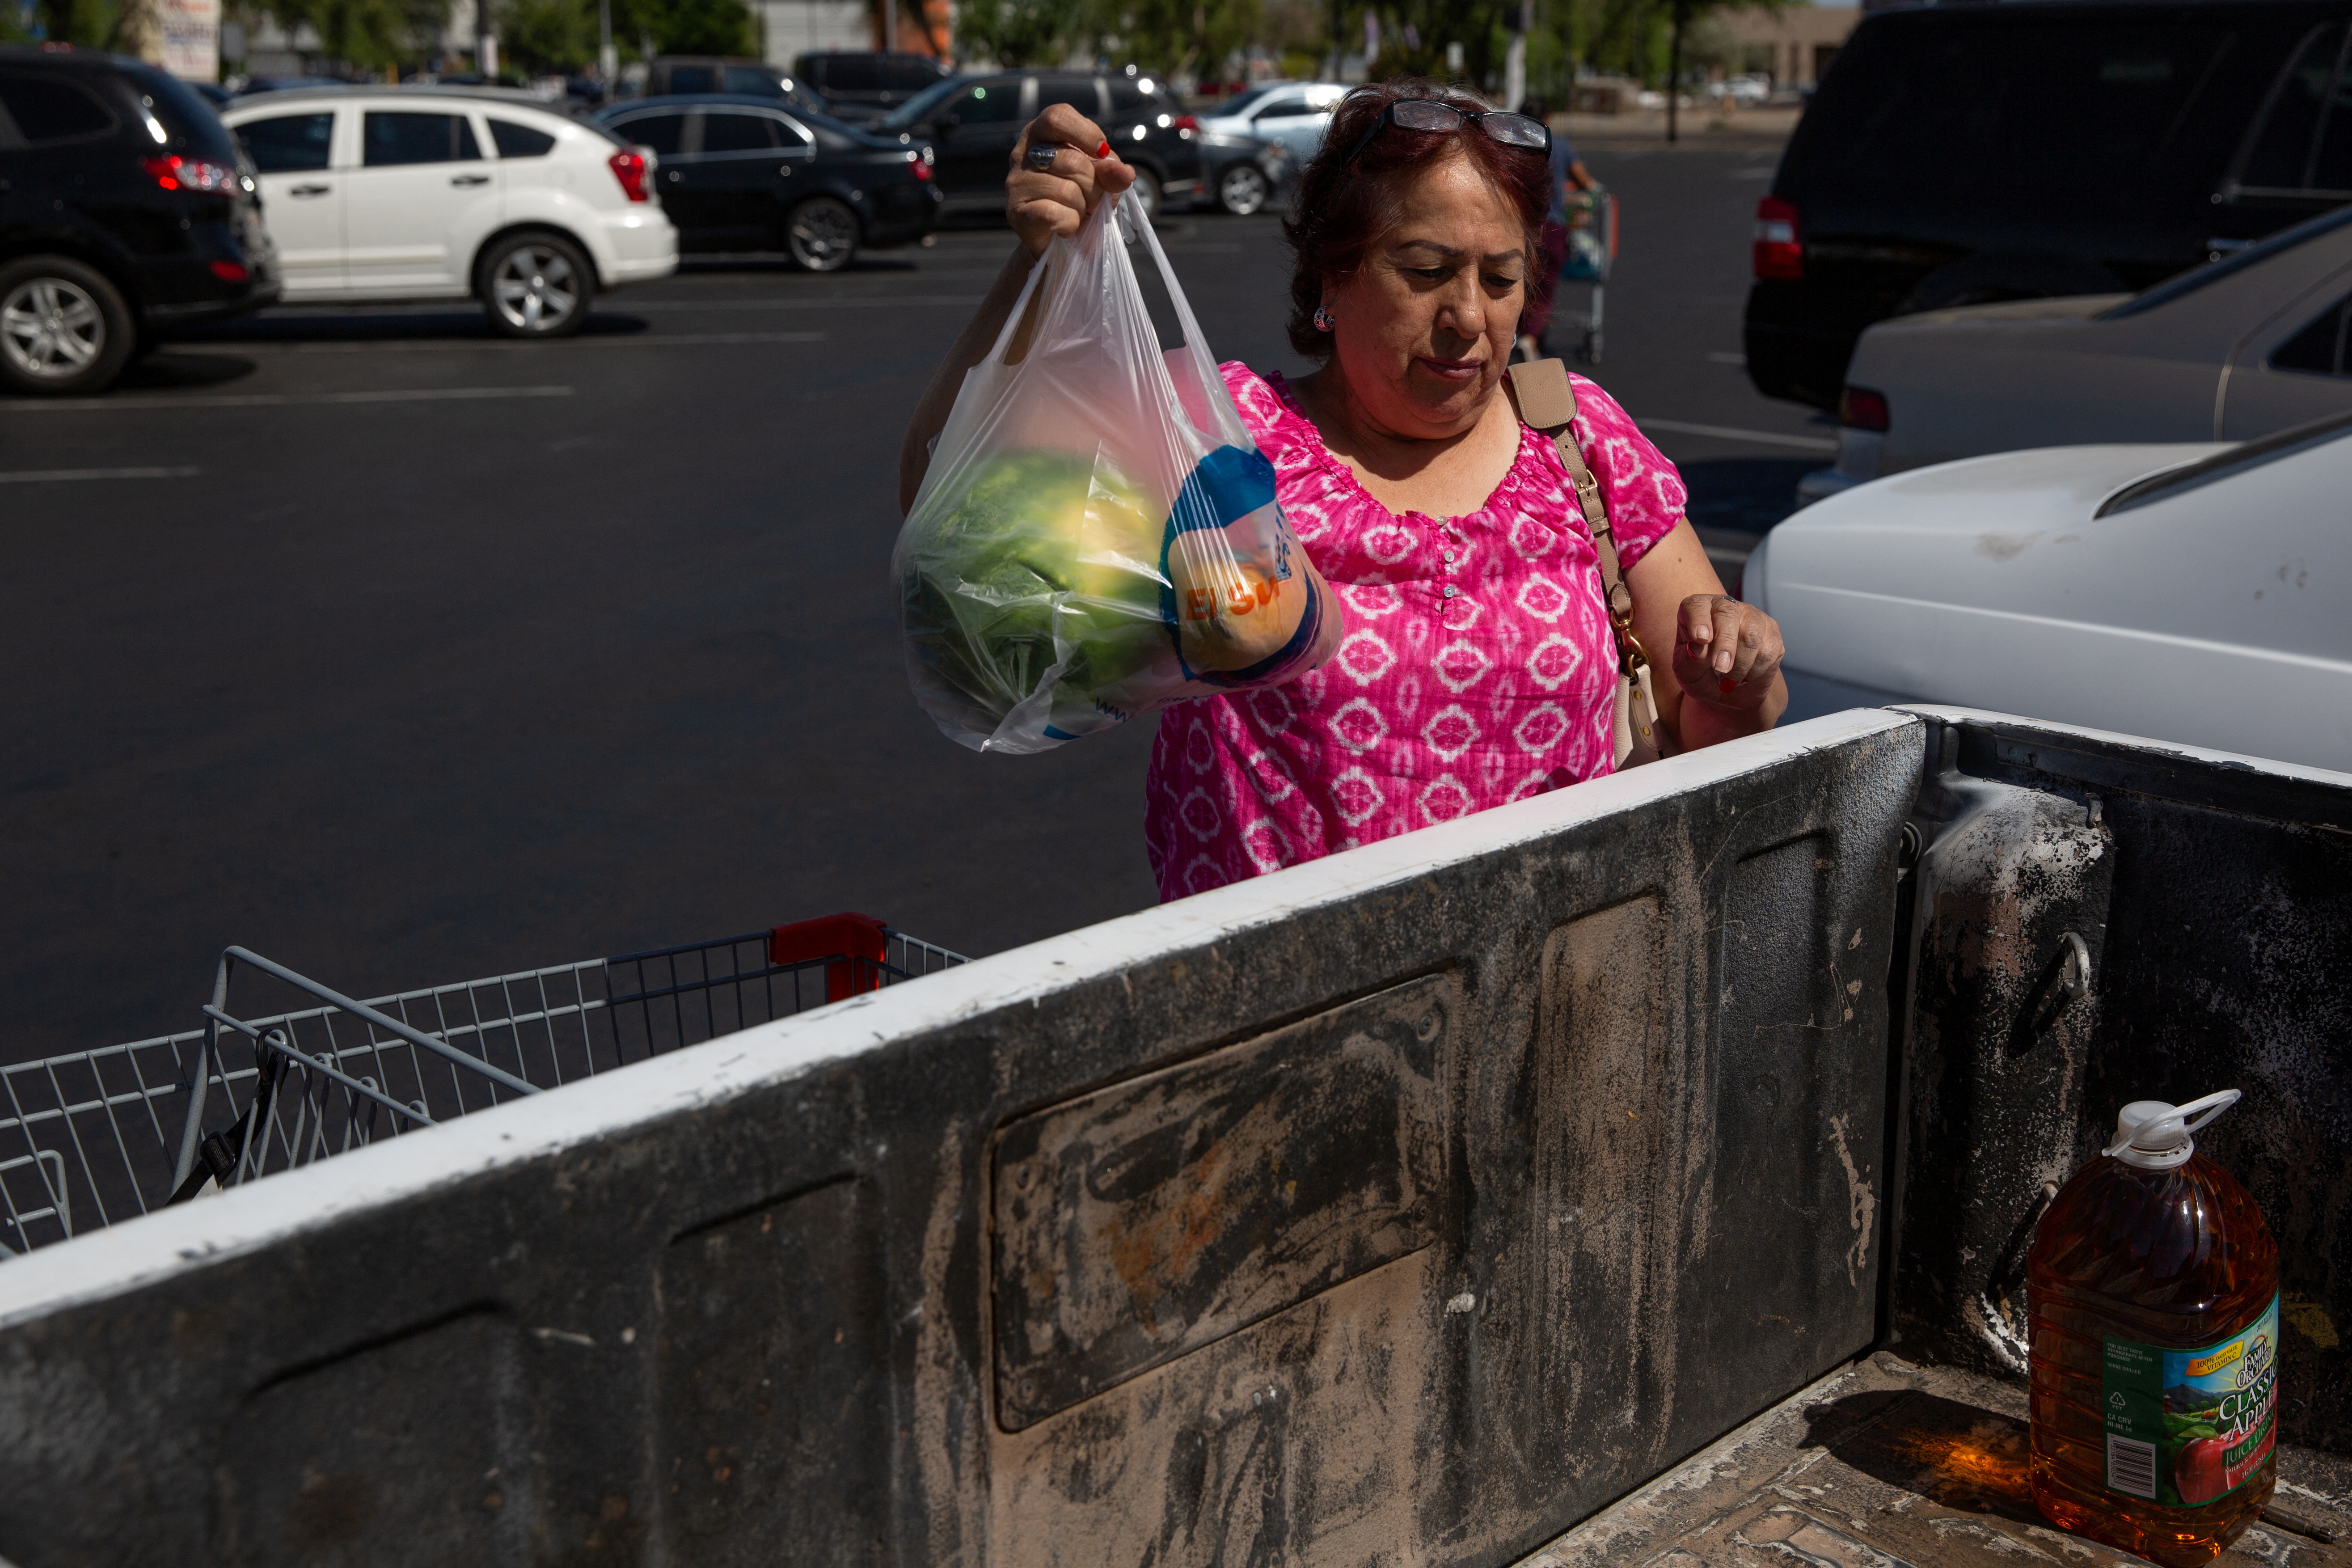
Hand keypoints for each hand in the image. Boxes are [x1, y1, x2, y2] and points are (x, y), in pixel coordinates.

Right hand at [1007, 105, 1135, 256]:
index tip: (1101, 152)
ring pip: (1067, 190)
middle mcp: (1022, 153)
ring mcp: (1016, 182)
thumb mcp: (1102, 180)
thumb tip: (1124, 172)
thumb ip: (1111, 171)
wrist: (1060, 242)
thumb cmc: (1080, 201)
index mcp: (1040, 133)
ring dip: (1082, 208)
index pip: (1058, 117)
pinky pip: (1056, 214)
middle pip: (1072, 160)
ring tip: (1075, 212)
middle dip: (1093, 185)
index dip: (1085, 133)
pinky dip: (1070, 225)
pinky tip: (1065, 227)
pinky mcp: (1016, 212)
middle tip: (1089, 198)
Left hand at [1671, 593, 1783, 711]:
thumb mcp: (1687, 671)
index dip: (1698, 619)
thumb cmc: (1701, 675)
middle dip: (1724, 645)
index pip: (1697, 605)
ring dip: (1740, 664)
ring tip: (1728, 678)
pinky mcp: (1772, 634)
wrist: (1727, 692)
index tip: (1700, 639)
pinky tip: (1745, 676)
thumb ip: (1690, 658)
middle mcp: (1727, 607)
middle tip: (1720, 668)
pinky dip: (1754, 671)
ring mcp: (1753, 618)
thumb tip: (1698, 646)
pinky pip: (1768, 651)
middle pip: (1729, 615)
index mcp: (1699, 610)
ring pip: (1751, 634)